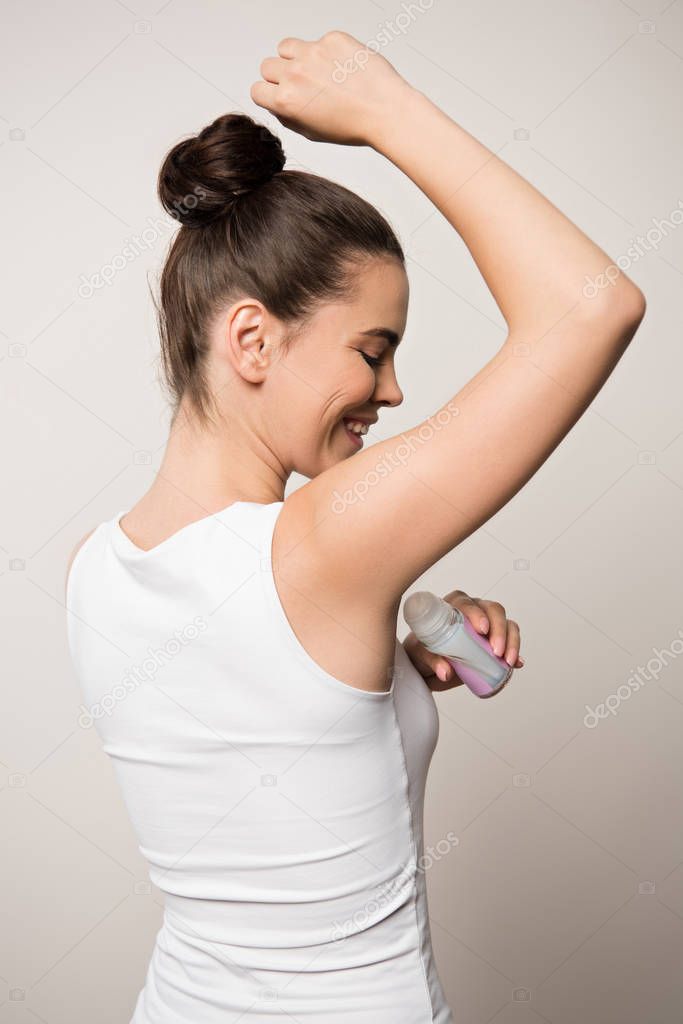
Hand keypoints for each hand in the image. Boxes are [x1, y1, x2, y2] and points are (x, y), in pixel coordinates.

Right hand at [250, 30, 412, 146]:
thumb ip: (287, 115)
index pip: (257, 90)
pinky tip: (341, 69)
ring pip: (286, 47)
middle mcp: (295, 74)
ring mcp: (313, 52)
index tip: (280, 96)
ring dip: (295, 58)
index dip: (269, 95)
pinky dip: (326, 53)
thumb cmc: (353, 126)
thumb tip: (275, 101)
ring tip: (315, 72)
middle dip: (280, 76)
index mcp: (286, 101)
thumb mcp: (312, 133)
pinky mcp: (332, 39)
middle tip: (302, 86)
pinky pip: (318, 41)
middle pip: (268, 66)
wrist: (385, 111)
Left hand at [402, 590, 523, 691]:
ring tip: (507, 661)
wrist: (427, 665)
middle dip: (499, 630)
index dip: (477, 613)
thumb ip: (431, 660)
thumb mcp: (420, 654)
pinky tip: (516, 663)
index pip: (467, 603)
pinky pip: (511, 640)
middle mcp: (474, 611)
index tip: (482, 630)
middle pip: (493, 610)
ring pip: (507, 624)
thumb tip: (446, 672)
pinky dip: (515, 651)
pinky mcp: (495, 640)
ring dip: (512, 641)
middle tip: (496, 651)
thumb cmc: (421, 651)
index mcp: (452, 606)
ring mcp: (488, 624)